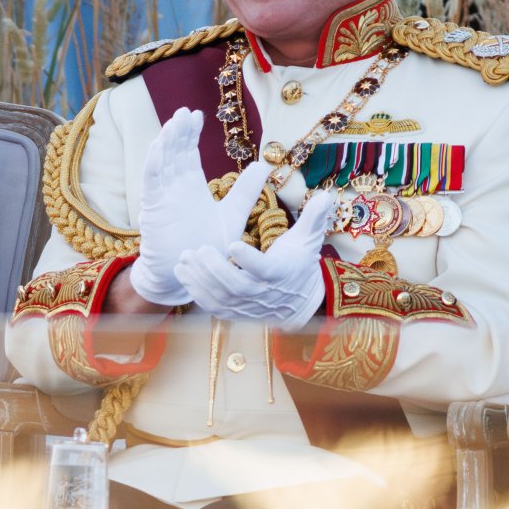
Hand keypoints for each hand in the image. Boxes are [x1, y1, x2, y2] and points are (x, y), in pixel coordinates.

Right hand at [130, 106, 269, 305]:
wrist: (187, 276)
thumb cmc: (206, 248)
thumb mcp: (232, 215)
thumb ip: (245, 192)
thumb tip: (263, 166)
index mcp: (191, 187)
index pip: (189, 153)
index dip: (191, 134)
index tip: (198, 115)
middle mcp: (175, 188)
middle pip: (175, 152)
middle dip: (179, 132)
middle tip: (185, 111)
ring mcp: (163, 196)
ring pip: (162, 161)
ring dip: (166, 141)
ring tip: (174, 121)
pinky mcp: (153, 208)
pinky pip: (152, 180)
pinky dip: (154, 161)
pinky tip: (159, 145)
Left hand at [173, 189, 333, 331]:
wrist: (298, 300)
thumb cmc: (299, 262)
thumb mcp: (308, 240)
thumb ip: (313, 218)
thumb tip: (325, 196)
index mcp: (279, 272)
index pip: (264, 270)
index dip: (248, 260)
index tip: (232, 243)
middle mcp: (262, 293)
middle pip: (236, 287)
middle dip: (216, 270)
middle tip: (200, 249)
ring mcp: (246, 305)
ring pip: (220, 297)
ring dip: (200, 279)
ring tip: (185, 257)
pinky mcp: (233, 312)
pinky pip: (212, 306)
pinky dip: (195, 292)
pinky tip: (183, 272)